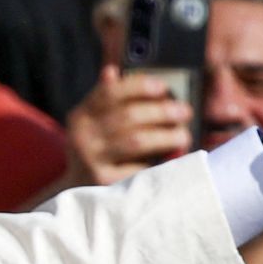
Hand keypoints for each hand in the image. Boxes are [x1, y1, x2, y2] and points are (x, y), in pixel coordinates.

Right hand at [64, 62, 196, 182]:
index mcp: (81, 115)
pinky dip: (158, 163)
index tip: (163, 86)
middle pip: (128, 116)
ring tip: (184, 135)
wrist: (77, 193)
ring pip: (136, 141)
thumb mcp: (95, 123)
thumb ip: (107, 98)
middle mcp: (82, 136)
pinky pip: (138, 169)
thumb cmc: (97, 150)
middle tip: (185, 111)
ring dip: (166, 136)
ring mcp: (91, 160)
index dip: (138, 86)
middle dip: (162, 111)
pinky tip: (172, 159)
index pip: (109, 92)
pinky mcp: (103, 183)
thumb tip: (112, 70)